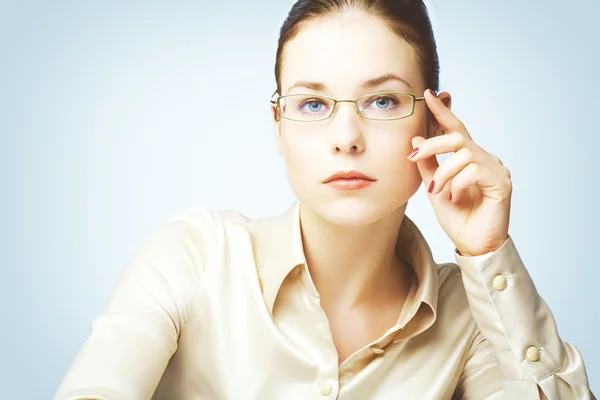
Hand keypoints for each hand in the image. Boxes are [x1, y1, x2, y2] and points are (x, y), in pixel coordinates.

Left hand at [407, 89, 511, 256]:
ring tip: (438, 192)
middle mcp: (484, 159)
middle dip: (432, 144)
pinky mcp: (502, 182)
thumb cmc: (456, 217)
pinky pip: (474, 170)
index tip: (429, 94)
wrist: (472, 243)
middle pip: (456, 137)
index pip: (455, 129)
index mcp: (467, 159)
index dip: (442, 112)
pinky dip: (458, 183)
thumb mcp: (434, 188)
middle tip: (413, 156)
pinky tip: (455, 197)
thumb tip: (416, 139)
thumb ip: (427, 165)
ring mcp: (495, 169)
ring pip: (463, 153)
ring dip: (444, 172)